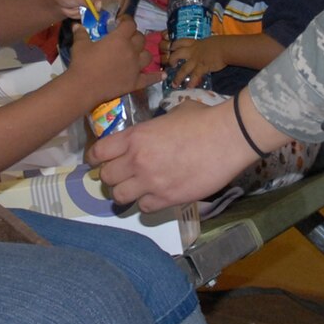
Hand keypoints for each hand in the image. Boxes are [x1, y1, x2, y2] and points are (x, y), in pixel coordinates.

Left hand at [55, 0, 128, 19]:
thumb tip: (102, 7)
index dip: (108, 0)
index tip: (101, 11)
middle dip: (115, 7)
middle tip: (106, 19)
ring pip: (123, 1)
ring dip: (117, 12)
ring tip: (107, 21)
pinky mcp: (111, 0)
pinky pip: (119, 8)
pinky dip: (115, 15)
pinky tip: (107, 21)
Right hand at [66, 16, 157, 101]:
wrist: (84, 87)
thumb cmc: (82, 64)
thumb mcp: (80, 45)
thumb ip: (81, 33)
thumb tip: (76, 25)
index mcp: (119, 39)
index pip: (130, 24)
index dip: (127, 21)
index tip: (121, 22)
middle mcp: (131, 51)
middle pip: (140, 38)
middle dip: (135, 36)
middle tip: (127, 38)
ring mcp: (135, 67)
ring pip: (148, 56)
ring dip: (143, 52)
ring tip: (137, 54)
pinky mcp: (135, 82)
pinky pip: (150, 78)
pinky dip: (157, 76)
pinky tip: (163, 74)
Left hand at [91, 96, 260, 210]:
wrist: (227, 137)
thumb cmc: (203, 120)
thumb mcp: (171, 115)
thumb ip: (154, 128)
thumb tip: (155, 133)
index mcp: (135, 136)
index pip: (99, 152)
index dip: (96, 159)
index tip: (99, 162)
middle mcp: (137, 160)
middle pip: (106, 177)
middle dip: (112, 177)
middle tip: (122, 176)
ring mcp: (151, 181)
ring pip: (119, 197)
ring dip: (125, 193)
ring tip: (136, 189)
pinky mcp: (167, 198)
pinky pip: (143, 208)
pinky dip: (147, 203)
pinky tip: (156, 196)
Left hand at [163, 36, 226, 88]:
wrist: (226, 48)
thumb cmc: (222, 43)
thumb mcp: (209, 42)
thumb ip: (204, 46)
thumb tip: (205, 47)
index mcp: (195, 44)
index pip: (180, 42)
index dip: (174, 45)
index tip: (170, 49)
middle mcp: (193, 52)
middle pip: (177, 54)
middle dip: (171, 60)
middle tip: (171, 65)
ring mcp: (196, 60)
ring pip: (183, 69)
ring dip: (178, 78)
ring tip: (174, 85)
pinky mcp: (202, 67)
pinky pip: (194, 76)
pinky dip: (191, 83)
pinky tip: (189, 87)